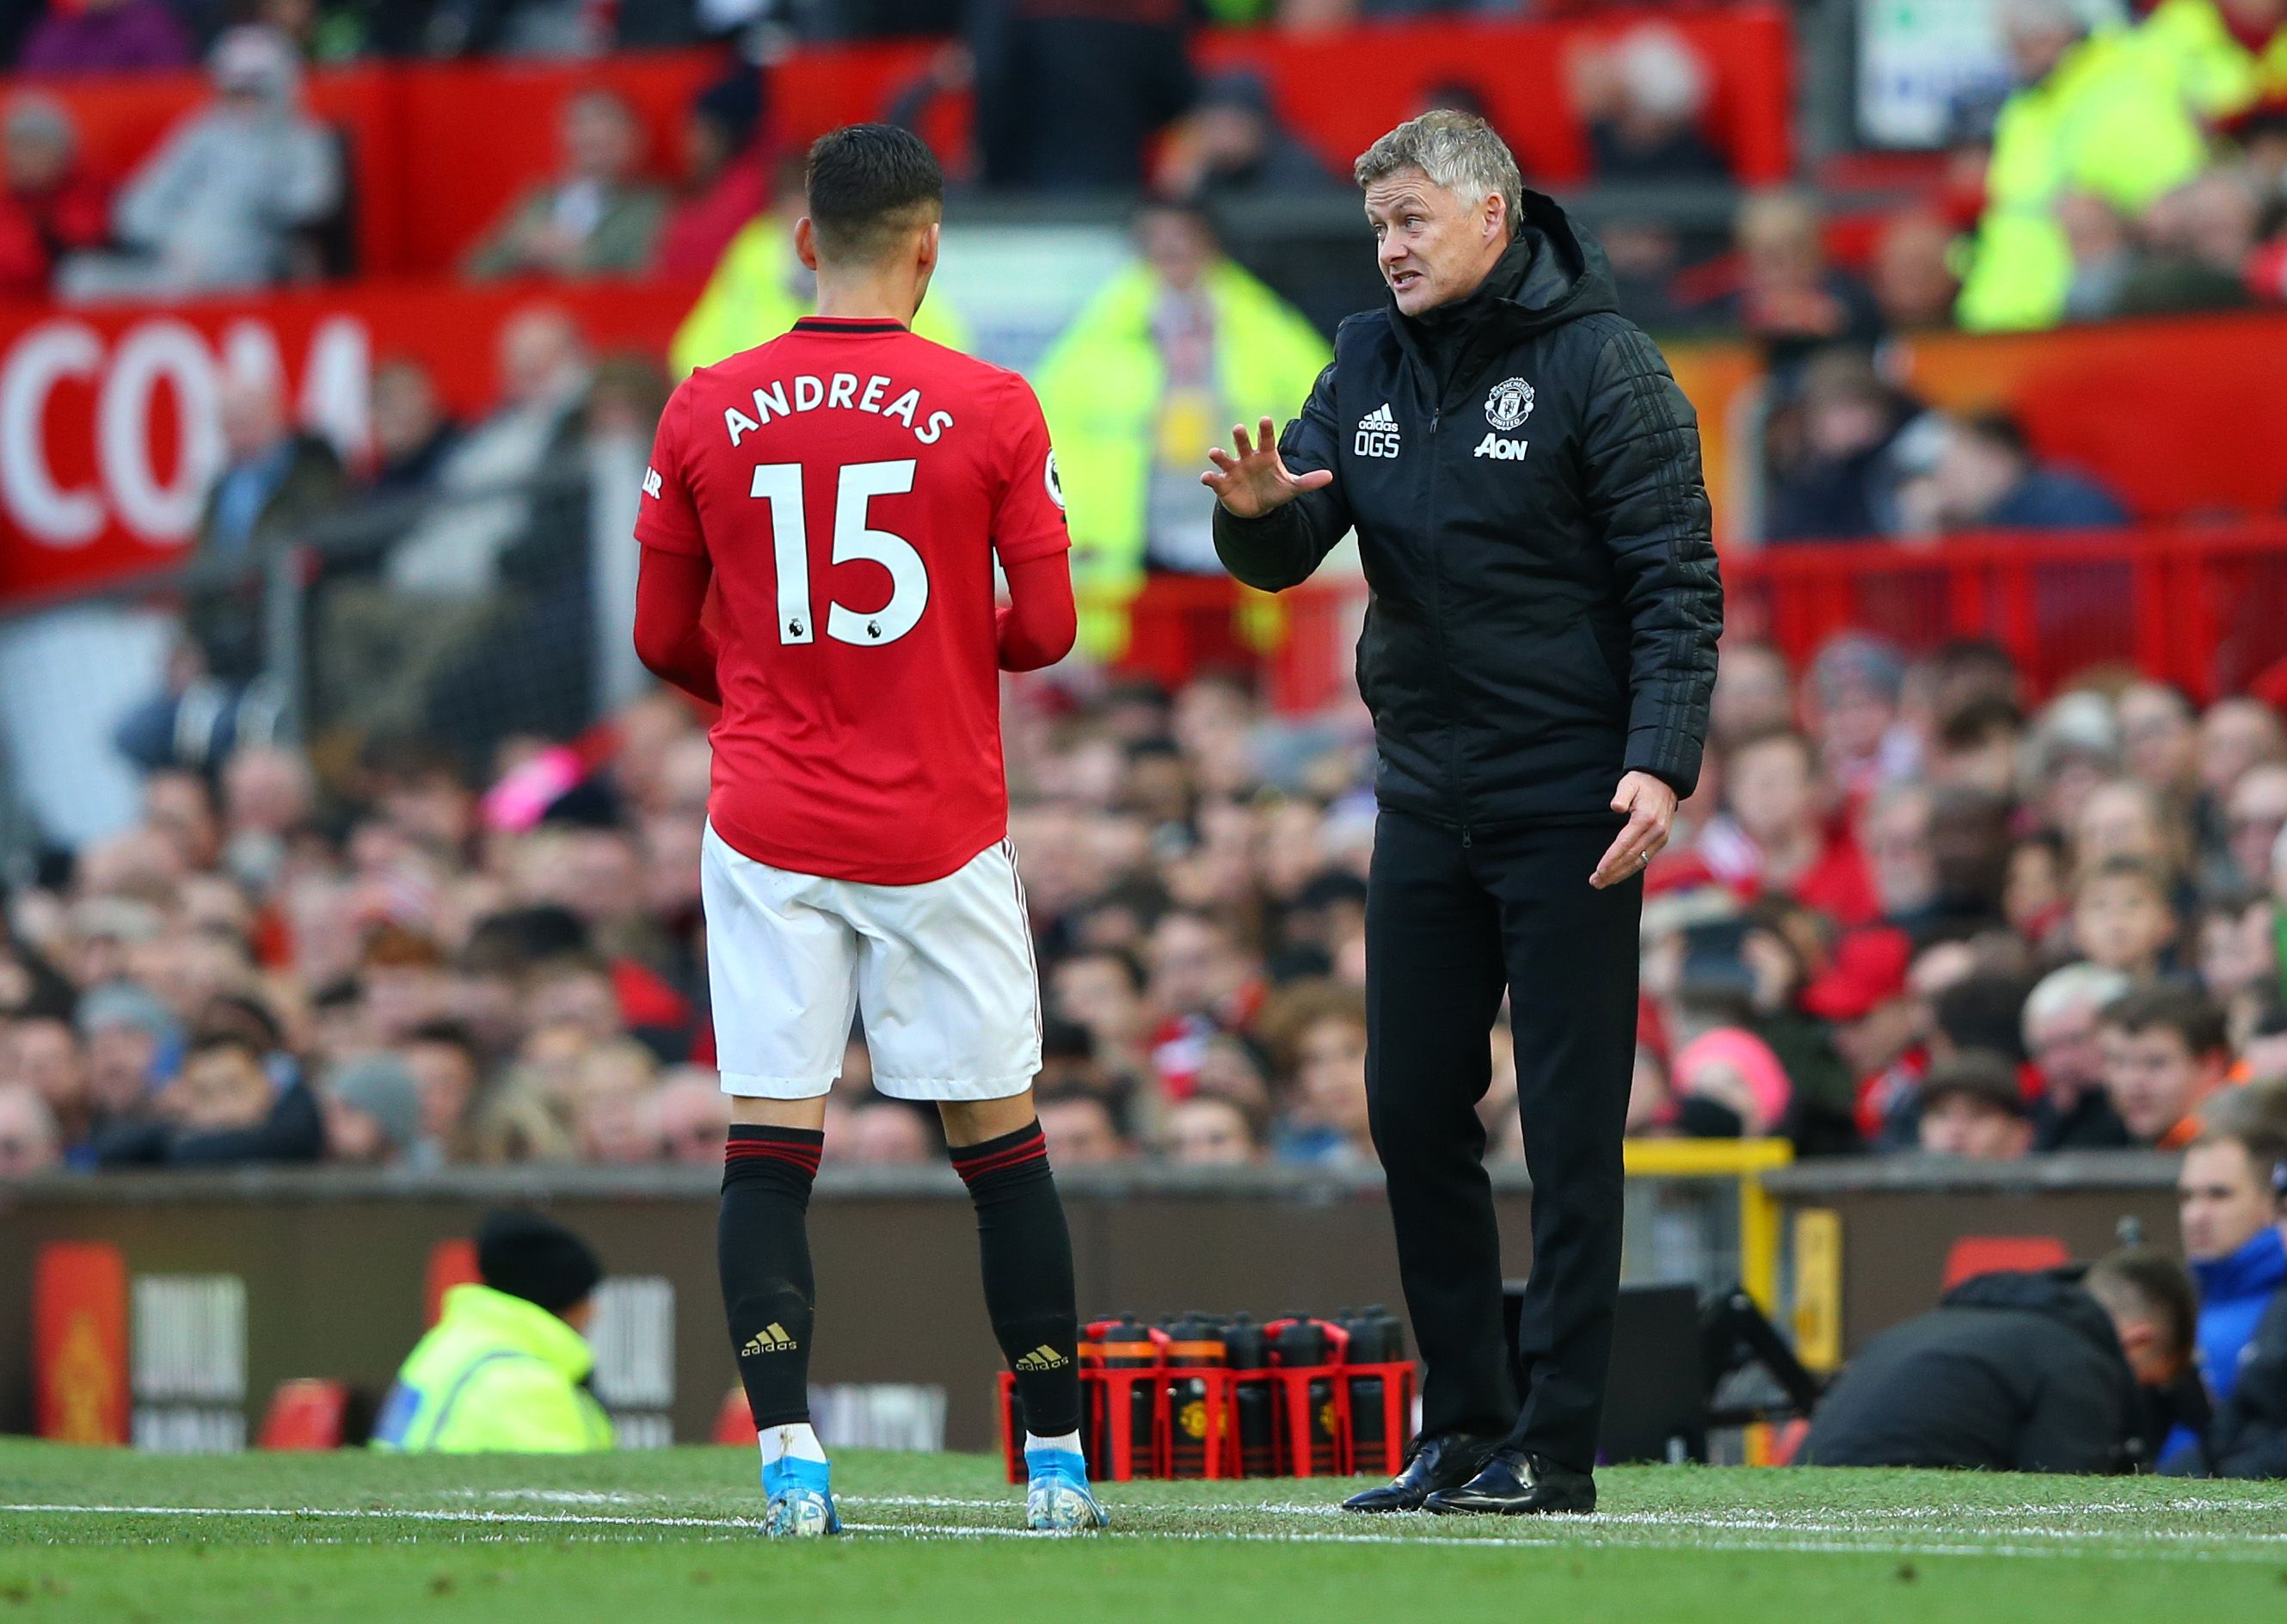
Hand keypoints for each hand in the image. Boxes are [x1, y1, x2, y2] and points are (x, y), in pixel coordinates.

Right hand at [1201, 416, 1332, 518]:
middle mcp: (1248, 458)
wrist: (1258, 508)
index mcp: (1265, 455)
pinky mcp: (1223, 484)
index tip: (1265, 419)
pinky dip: (1209, 477)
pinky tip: (1207, 478)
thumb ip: (1309, 480)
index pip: (1266, 439)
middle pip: (1243, 444)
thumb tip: (1330, 476)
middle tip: (1238, 428)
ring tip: (1215, 453)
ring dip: (1219, 455)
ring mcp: (1234, 470)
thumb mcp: (1293, 486)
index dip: (1265, 430)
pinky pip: (1214, 479)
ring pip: (1225, 458)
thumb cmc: (1275, 490)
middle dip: (1240, 437)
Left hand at [1592, 771, 1676, 888]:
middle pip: (1631, 857)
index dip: (1611, 858)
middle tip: (1595, 882)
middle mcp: (1656, 832)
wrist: (1665, 781)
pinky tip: (1618, 875)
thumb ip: (1622, 794)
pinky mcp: (1662, 841)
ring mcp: (1661, 838)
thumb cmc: (1642, 782)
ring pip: (1639, 862)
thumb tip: (1616, 807)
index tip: (1598, 870)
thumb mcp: (1629, 783)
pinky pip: (1645, 859)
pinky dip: (1631, 869)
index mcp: (1646, 819)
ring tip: (1603, 883)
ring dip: (1620, 874)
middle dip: (1612, 871)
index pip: (1625, 844)